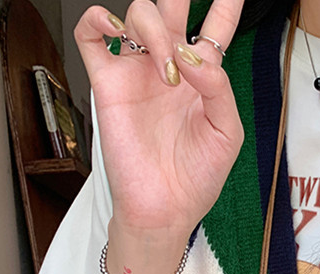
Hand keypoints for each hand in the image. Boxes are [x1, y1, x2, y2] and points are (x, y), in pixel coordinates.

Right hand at [74, 0, 244, 241]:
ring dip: (155, 30)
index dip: (225, 5)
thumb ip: (219, 88)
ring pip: (138, 14)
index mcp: (203, 79)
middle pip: (172, 7)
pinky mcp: (108, 82)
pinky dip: (99, 18)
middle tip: (183, 3)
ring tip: (170, 71)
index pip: (215, 29)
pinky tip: (120, 35)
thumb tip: (192, 54)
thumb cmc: (198, 178)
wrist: (166, 208)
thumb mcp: (227, 134)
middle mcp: (171, 69)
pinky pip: (92, 33)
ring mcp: (138, 72)